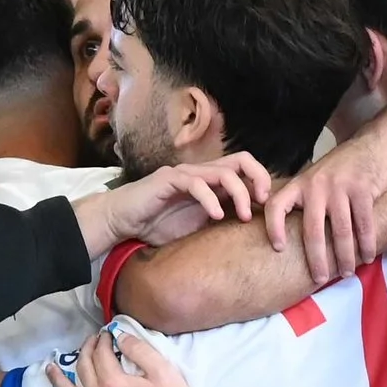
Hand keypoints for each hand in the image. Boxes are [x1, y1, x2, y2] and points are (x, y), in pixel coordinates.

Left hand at [42, 325, 212, 386]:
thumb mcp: (164, 372)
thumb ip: (140, 350)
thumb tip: (120, 337)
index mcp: (114, 383)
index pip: (101, 354)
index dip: (103, 340)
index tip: (107, 334)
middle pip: (84, 369)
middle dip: (85, 351)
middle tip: (90, 343)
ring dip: (58, 378)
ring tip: (50, 368)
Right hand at [96, 154, 271, 246]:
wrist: (121, 222)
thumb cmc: (156, 224)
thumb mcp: (195, 225)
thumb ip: (218, 219)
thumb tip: (247, 226)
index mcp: (209, 181)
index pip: (244, 167)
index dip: (261, 180)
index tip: (265, 205)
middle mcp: (200, 172)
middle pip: (241, 160)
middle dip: (258, 178)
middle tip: (262, 202)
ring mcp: (185, 174)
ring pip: (223, 173)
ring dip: (239, 193)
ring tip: (242, 216)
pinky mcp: (168, 180)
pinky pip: (196, 184)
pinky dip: (210, 200)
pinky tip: (216, 216)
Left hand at [265, 131, 386, 282]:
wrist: (372, 145)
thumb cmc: (340, 170)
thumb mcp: (315, 179)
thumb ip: (303, 201)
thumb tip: (286, 236)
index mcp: (300, 184)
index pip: (276, 205)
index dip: (272, 227)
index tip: (278, 248)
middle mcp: (316, 185)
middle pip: (312, 230)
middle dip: (316, 259)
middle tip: (320, 279)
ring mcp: (340, 187)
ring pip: (341, 232)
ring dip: (345, 257)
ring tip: (347, 273)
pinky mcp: (363, 189)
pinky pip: (363, 224)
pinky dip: (367, 244)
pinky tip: (367, 257)